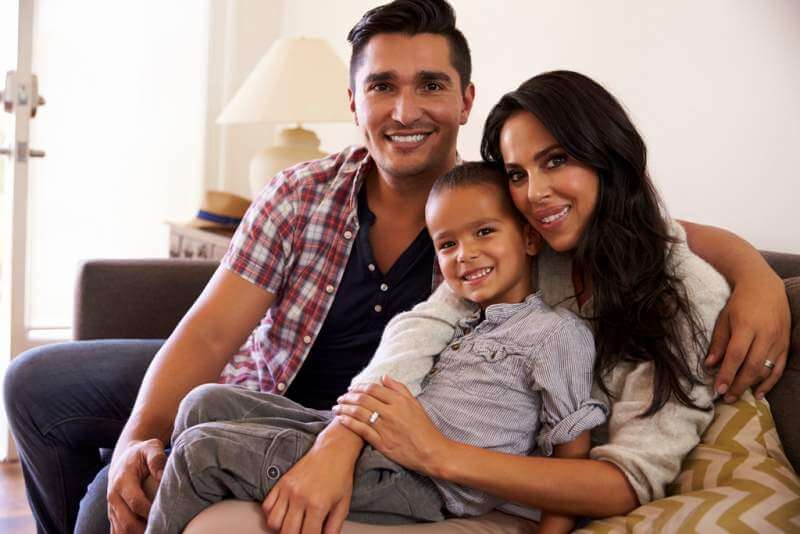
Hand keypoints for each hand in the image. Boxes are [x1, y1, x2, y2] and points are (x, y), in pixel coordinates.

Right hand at [107, 438, 166, 533]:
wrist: (124, 457)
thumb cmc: (141, 453)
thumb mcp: (150, 447)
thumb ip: (157, 458)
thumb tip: (162, 476)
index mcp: (122, 481)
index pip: (136, 502)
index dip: (150, 512)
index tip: (165, 516)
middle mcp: (113, 497)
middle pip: (127, 522)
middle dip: (144, 530)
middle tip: (163, 529)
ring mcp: (112, 508)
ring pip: (121, 531)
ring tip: (156, 531)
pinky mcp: (113, 515)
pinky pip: (117, 532)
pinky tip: (145, 533)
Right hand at [262, 442, 353, 533]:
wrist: (333, 450)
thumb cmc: (340, 476)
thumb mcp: (343, 504)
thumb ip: (334, 527)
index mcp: (318, 504)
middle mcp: (300, 497)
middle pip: (288, 532)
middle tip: (302, 532)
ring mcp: (288, 489)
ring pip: (273, 522)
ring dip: (281, 529)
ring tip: (293, 526)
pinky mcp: (281, 482)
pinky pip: (267, 506)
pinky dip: (271, 515)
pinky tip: (283, 515)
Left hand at [333, 375, 449, 474]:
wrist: (432, 452)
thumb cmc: (425, 428)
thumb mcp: (415, 404)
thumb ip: (399, 389)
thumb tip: (384, 377)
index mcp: (400, 402)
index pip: (373, 389)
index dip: (359, 387)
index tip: (352, 388)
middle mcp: (391, 413)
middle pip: (363, 399)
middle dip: (348, 396)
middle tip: (341, 397)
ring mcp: (386, 428)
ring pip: (359, 414)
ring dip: (344, 408)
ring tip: (336, 407)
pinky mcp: (382, 443)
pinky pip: (361, 430)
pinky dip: (349, 423)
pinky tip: (341, 419)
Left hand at [705, 273, 789, 401]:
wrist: (765, 286)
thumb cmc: (740, 302)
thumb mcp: (724, 318)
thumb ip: (718, 342)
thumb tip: (709, 365)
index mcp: (747, 326)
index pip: (736, 356)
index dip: (727, 374)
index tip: (718, 389)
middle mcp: (766, 335)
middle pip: (752, 366)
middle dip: (738, 385)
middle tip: (726, 398)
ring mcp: (779, 340)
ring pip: (766, 369)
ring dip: (752, 386)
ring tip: (737, 396)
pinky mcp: (786, 344)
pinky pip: (779, 368)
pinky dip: (770, 383)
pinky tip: (759, 394)